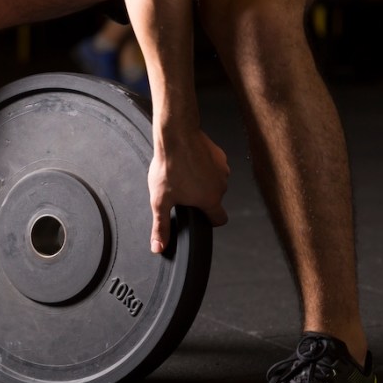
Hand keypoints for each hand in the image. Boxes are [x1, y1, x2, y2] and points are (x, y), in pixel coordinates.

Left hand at [148, 130, 229, 253]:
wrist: (176, 135)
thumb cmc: (169, 167)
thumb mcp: (160, 201)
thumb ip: (161, 226)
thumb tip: (159, 248)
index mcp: (210, 200)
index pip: (220, 220)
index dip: (209, 221)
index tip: (198, 217)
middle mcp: (222, 185)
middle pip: (215, 199)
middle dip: (201, 198)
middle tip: (181, 191)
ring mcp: (223, 169)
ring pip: (215, 182)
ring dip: (203, 182)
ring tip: (183, 175)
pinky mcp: (220, 155)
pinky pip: (214, 166)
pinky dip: (204, 167)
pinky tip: (189, 162)